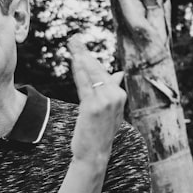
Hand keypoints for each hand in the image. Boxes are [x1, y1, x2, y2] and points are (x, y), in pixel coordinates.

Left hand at [68, 36, 125, 164]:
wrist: (95, 154)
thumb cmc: (100, 132)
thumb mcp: (111, 110)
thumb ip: (113, 89)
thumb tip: (119, 73)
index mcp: (120, 96)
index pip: (103, 72)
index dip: (90, 58)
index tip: (80, 46)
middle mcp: (116, 97)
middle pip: (97, 69)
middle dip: (84, 52)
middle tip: (74, 38)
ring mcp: (105, 102)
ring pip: (90, 74)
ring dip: (80, 56)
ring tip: (72, 43)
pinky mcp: (93, 107)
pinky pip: (84, 84)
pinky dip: (78, 71)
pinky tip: (73, 60)